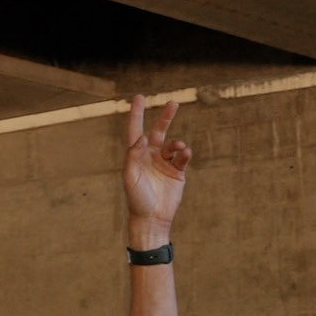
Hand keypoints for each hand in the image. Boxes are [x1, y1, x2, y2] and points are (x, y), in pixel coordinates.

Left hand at [124, 94, 190, 248]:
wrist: (152, 218)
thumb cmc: (137, 198)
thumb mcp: (130, 176)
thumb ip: (133, 156)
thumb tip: (141, 137)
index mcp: (136, 156)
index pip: (136, 130)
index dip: (137, 114)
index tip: (140, 97)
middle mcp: (150, 157)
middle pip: (158, 132)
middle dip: (165, 118)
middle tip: (173, 103)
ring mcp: (165, 164)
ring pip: (173, 145)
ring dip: (177, 143)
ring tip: (178, 147)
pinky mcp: (177, 172)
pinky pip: (183, 157)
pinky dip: (185, 153)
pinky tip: (184, 153)